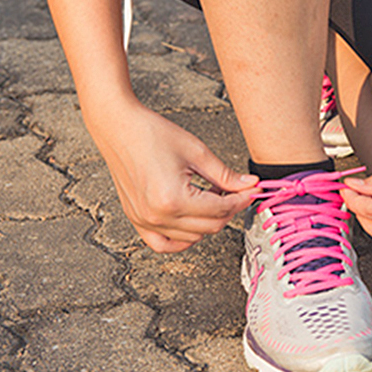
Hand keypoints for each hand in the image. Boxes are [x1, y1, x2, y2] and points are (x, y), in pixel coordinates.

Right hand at [89, 101, 259, 252]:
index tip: (252, 190)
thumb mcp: (197, 152)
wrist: (118, 127)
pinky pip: (164, 244)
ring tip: (210, 195)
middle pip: (210, 226)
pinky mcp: (136, 220)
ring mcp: (144, 221)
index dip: (242, 199)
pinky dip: (183, 238)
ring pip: (193, 237)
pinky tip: (193, 220)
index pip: (221, 209)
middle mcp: (157, 216)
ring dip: (208, 220)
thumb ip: (226, 175)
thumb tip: (250, 185)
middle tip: (235, 190)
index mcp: (173, 199)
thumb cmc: (152, 134)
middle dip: (229, 209)